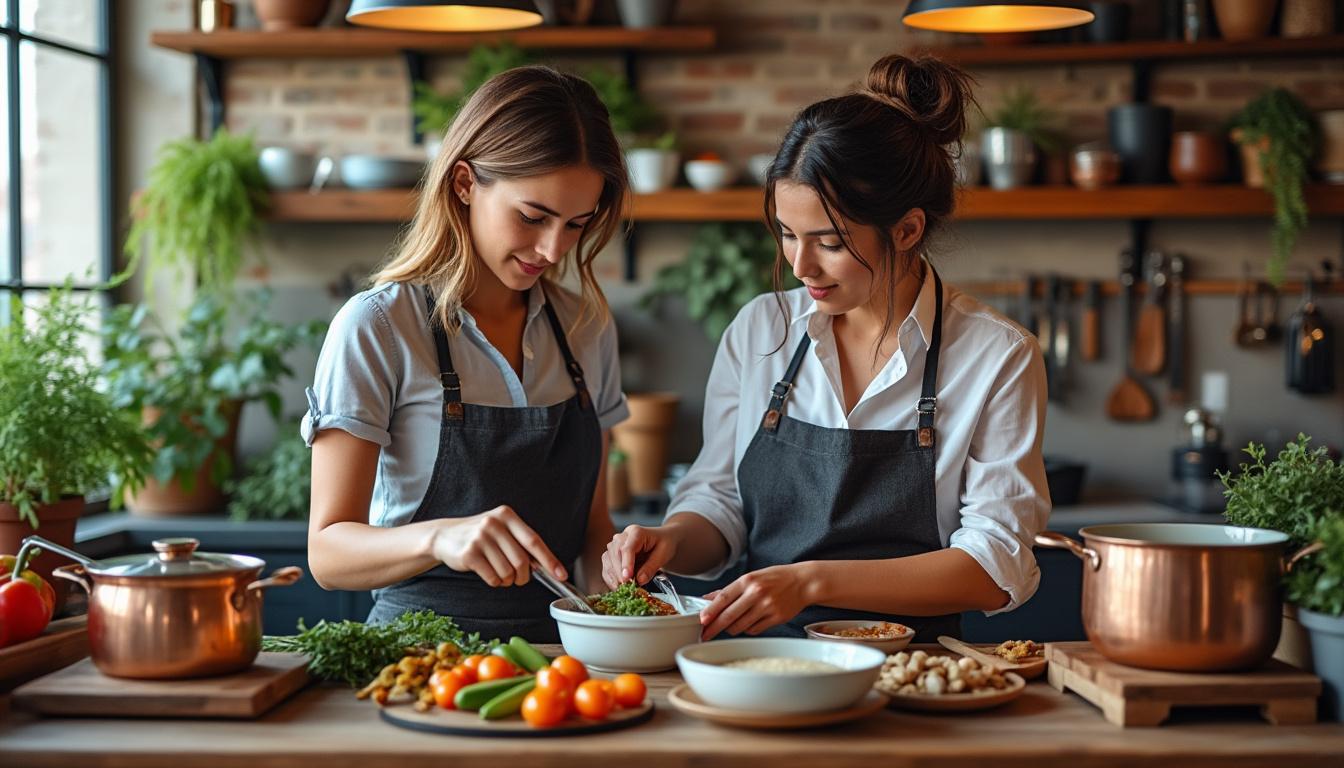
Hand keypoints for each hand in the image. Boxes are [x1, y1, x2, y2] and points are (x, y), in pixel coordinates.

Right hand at [431, 505, 565, 587]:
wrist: (444, 536)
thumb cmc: (481, 537)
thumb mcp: (501, 530)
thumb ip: (521, 543)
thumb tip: (547, 566)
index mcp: (507, 515)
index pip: (533, 540)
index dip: (549, 560)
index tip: (561, 574)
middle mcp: (494, 523)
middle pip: (521, 561)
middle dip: (524, 577)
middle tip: (519, 579)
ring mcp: (480, 537)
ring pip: (507, 572)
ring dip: (507, 580)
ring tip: (498, 572)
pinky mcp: (469, 553)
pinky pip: (492, 577)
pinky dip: (494, 582)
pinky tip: (487, 573)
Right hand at [601, 524, 677, 588]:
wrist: (662, 538)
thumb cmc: (664, 543)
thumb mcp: (664, 554)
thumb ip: (651, 567)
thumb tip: (640, 580)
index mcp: (636, 532)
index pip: (627, 548)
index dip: (626, 564)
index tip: (627, 578)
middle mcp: (622, 536)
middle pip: (615, 553)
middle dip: (618, 572)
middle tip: (626, 587)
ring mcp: (615, 544)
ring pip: (607, 559)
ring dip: (613, 576)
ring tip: (622, 589)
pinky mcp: (612, 554)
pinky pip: (607, 566)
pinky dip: (610, 578)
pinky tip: (617, 587)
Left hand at [699, 564, 809, 639]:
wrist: (803, 582)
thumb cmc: (776, 578)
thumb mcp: (751, 577)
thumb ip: (730, 590)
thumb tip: (707, 599)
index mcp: (747, 580)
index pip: (723, 598)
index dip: (710, 611)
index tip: (701, 621)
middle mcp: (756, 593)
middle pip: (729, 616)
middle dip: (714, 627)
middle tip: (705, 634)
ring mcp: (767, 606)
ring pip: (740, 626)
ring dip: (731, 629)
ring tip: (731, 625)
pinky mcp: (776, 618)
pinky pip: (754, 630)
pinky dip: (747, 629)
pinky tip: (749, 623)